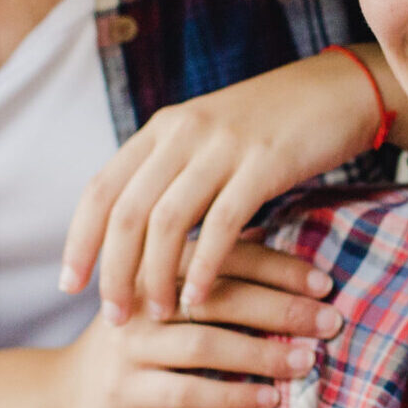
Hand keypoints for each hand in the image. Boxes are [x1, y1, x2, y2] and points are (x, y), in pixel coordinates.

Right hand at [0, 241, 338, 407]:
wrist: (63, 391)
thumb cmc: (134, 338)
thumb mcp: (163, 293)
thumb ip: (211, 266)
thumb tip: (279, 233)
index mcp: (154, 263)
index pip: (224, 255)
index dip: (278, 267)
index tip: (325, 283)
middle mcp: (140, 297)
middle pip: (219, 295)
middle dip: (282, 309)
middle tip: (331, 321)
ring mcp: (129, 344)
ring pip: (205, 343)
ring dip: (263, 353)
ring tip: (307, 361)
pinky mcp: (122, 390)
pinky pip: (185, 391)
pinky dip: (232, 395)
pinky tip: (268, 400)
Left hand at [60, 47, 393, 324]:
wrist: (337, 90)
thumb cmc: (273, 126)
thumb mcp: (208, 138)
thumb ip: (172, 173)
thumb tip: (138, 232)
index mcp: (162, 128)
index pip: (100, 189)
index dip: (79, 241)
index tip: (69, 285)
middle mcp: (183, 132)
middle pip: (126, 212)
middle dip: (113, 272)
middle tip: (113, 317)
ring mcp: (222, 146)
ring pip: (167, 221)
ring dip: (156, 276)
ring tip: (158, 315)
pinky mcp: (264, 163)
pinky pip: (222, 224)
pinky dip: (205, 266)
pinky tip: (198, 298)